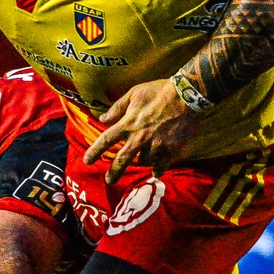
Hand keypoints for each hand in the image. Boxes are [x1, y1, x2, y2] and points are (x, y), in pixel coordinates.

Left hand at [83, 78, 203, 181]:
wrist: (187, 96)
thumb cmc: (159, 91)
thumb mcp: (134, 93)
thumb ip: (117, 108)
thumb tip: (102, 119)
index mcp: (128, 123)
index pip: (106, 140)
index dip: (94, 152)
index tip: (87, 161)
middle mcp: (139, 138)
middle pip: (122, 160)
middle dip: (114, 173)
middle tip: (109, 181)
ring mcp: (155, 146)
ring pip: (142, 162)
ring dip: (140, 162)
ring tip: (140, 161)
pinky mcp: (170, 150)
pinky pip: (160, 166)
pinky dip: (157, 169)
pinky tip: (156, 171)